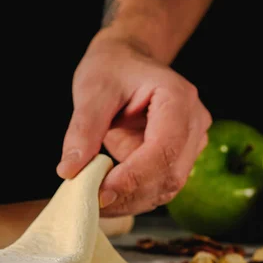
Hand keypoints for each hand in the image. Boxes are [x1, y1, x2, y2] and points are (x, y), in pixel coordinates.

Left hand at [57, 37, 211, 215]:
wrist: (126, 61)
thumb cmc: (112, 68)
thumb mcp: (92, 90)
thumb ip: (83, 130)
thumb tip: (70, 170)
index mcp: (177, 98)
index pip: (164, 148)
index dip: (135, 177)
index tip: (101, 193)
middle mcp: (193, 123)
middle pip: (170, 174)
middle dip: (130, 194)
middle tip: (89, 201)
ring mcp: (190, 143)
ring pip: (166, 188)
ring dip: (130, 201)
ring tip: (93, 200)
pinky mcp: (177, 158)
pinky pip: (158, 187)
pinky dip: (132, 197)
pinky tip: (106, 195)